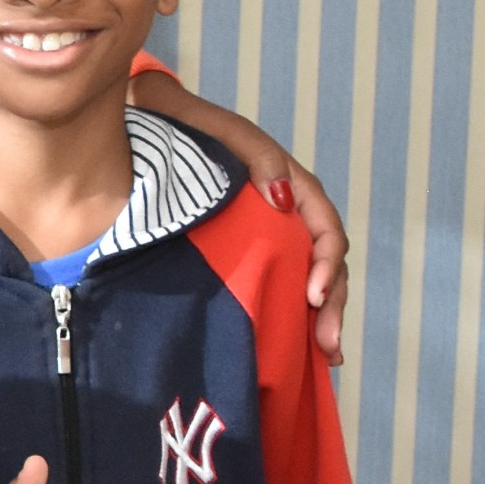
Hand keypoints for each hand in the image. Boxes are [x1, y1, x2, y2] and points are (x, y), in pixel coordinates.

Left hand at [129, 73, 347, 363]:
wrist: (153, 126)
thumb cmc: (194, 128)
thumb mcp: (230, 136)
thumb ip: (261, 159)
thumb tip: (283, 200)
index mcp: (294, 189)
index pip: (325, 231)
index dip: (327, 264)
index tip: (313, 294)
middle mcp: (288, 218)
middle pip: (325, 266)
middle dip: (331, 306)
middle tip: (328, 345)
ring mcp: (269, 240)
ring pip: (308, 282)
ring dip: (319, 319)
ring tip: (326, 358)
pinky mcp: (247, 255)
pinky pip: (277, 286)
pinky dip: (291, 317)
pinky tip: (297, 351)